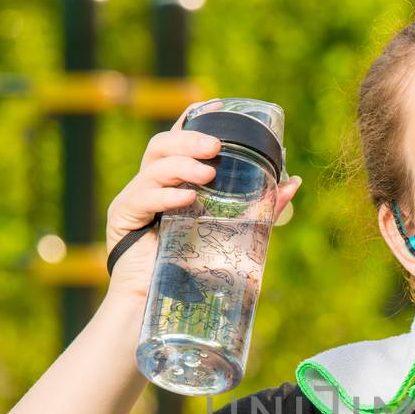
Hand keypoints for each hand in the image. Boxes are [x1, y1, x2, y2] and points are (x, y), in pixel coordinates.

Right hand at [104, 103, 302, 304]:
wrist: (157, 309)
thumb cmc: (192, 272)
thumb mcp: (232, 234)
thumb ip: (259, 209)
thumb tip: (293, 182)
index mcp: (173, 183)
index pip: (179, 140)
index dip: (194, 119)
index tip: (218, 105)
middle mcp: (150, 186)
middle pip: (162, 145)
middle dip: (190, 140)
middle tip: (216, 147)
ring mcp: (134, 200)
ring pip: (152, 166)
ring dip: (182, 166)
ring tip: (208, 175)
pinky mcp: (122, 218)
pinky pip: (141, 197)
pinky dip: (165, 195)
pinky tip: (187, 198)